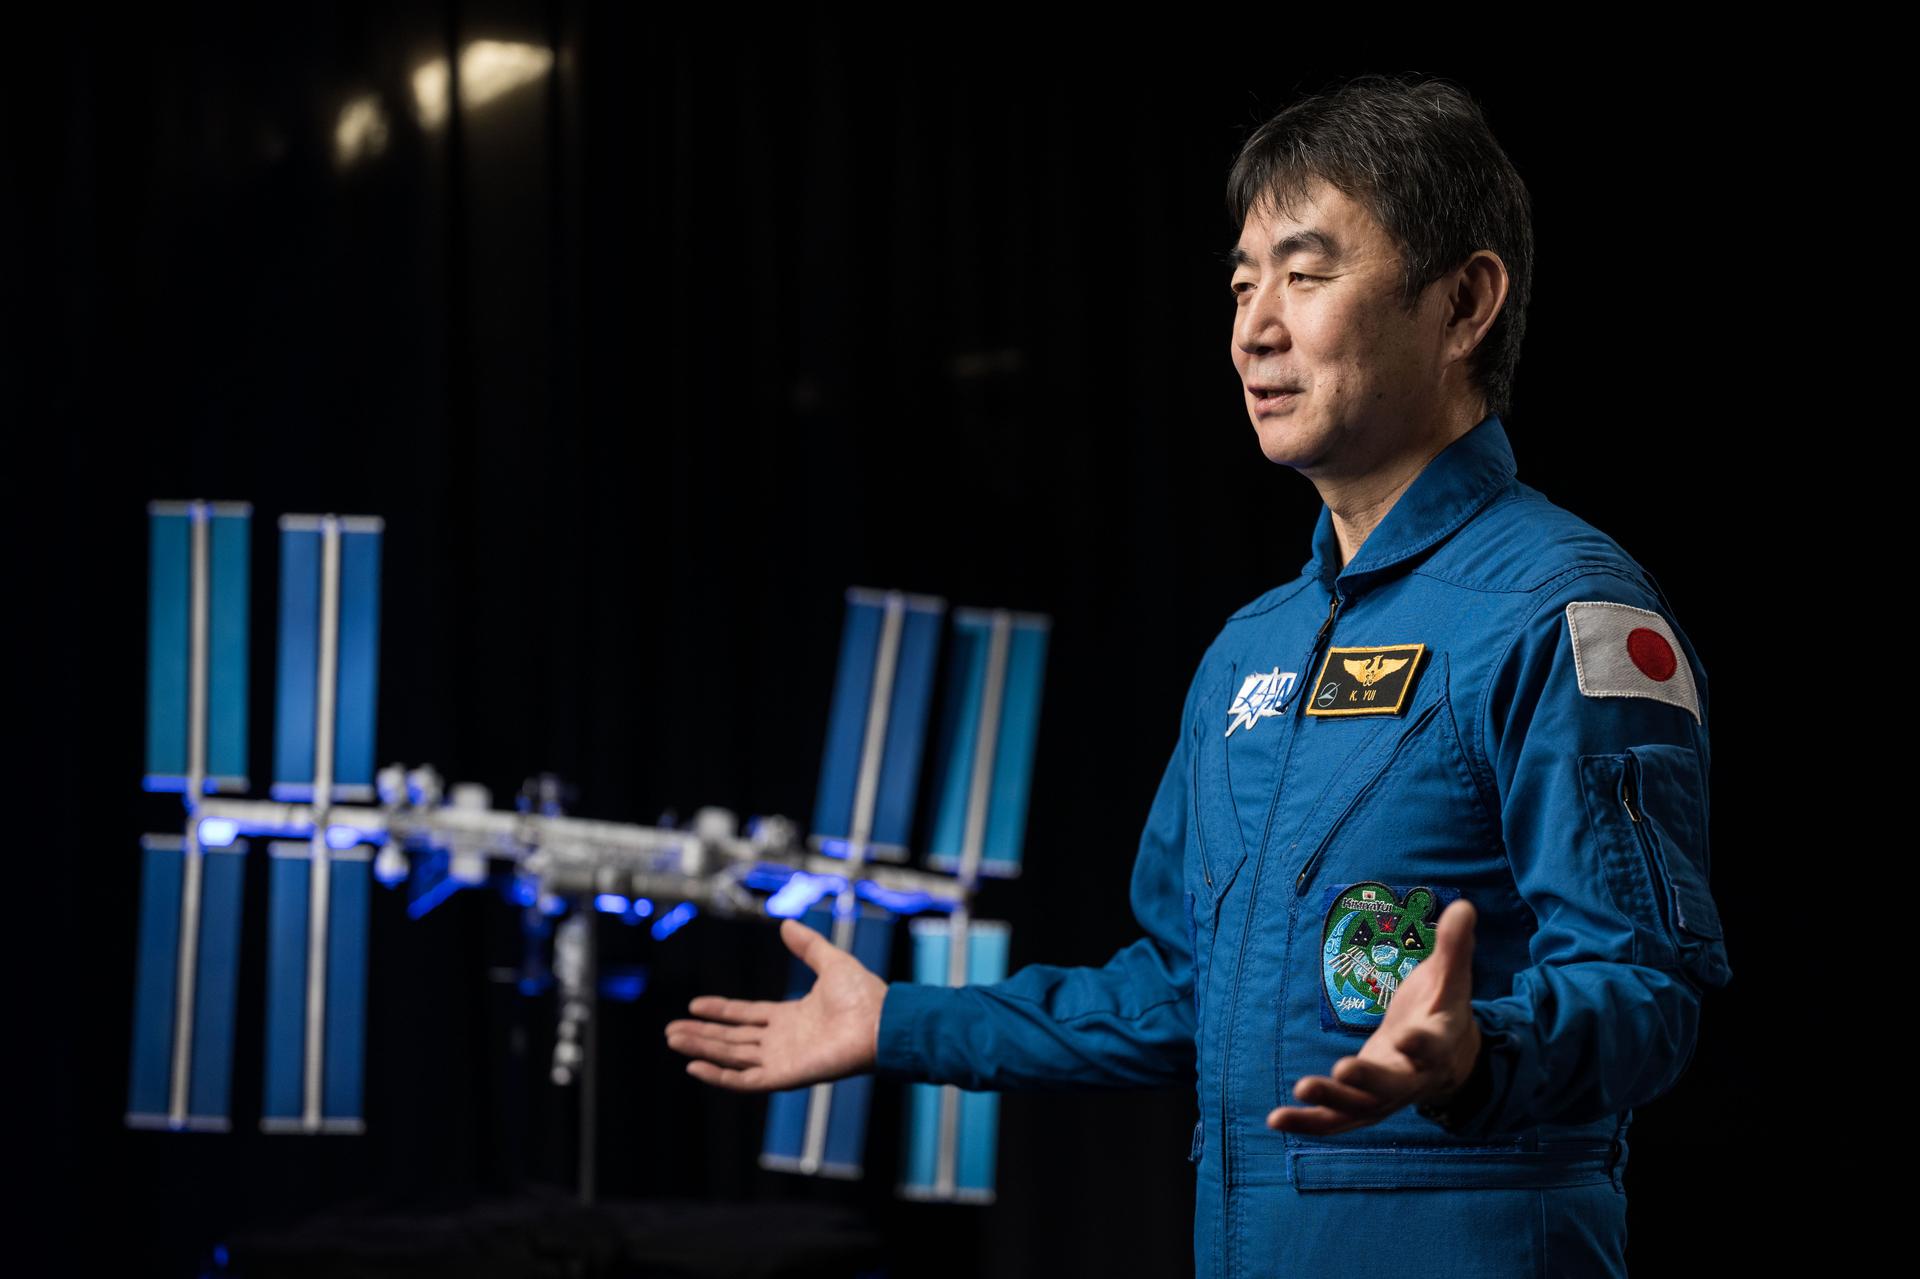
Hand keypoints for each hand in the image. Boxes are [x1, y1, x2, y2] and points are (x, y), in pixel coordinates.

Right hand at [663, 917, 886, 1091]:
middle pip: (732, 1038)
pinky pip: (745, 1079)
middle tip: (671, 1031)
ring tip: (674, 1040)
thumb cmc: (864, 995)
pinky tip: (695, 1066)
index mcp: (790, 1017)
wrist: (881, 1021)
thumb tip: (786, 924)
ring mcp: (782, 1060)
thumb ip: (807, 945)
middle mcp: (782, 1041)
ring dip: (702, 1049)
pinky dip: (719, 1076)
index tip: (693, 1005)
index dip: (720, 1011)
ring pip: (732, 1056)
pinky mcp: (785, 1076)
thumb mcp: (830, 961)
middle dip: (701, 1034)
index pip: (746, 1016)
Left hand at [1267, 897, 1481, 1135]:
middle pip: (1391, 1087)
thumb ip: (1453, 946)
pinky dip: (1308, 1123)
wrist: (1450, 1060)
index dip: (1422, 1045)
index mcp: (1438, 1044)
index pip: (1433, 1046)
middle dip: (1367, 1080)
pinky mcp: (1362, 1105)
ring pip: (1359, 1110)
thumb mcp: (1451, 978)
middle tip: (1342, 1069)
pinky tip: (1276, 1119)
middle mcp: (1413, 1078)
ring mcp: (1386, 1098)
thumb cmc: (1442, 1009)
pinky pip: (1336, 1121)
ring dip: (1329, 1105)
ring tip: (1299, 1091)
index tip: (1409, 1038)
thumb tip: (1463, 906)